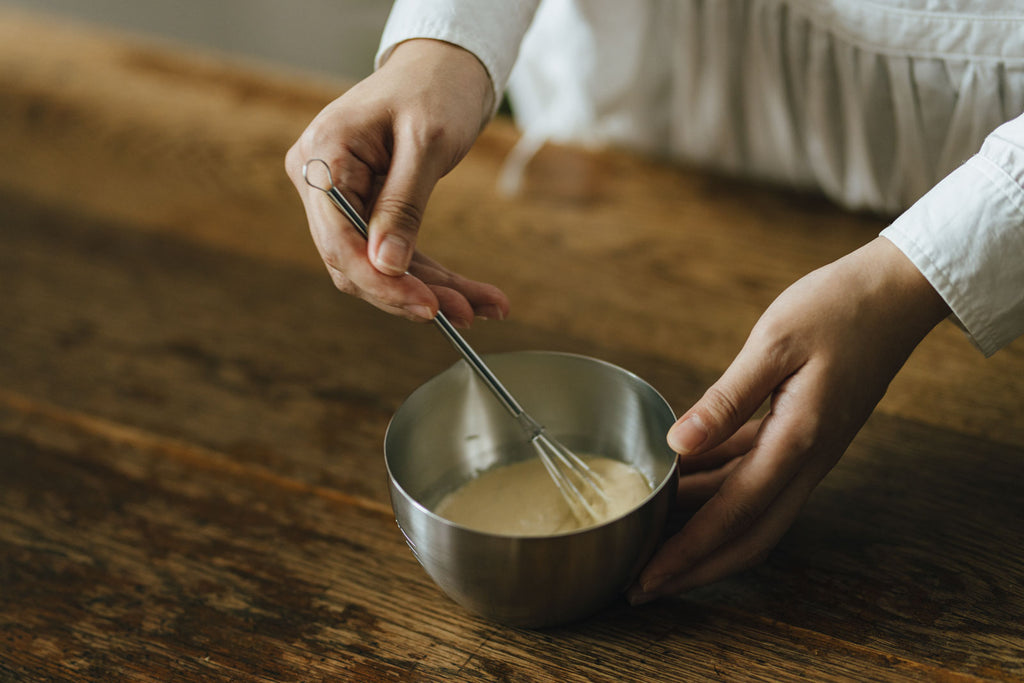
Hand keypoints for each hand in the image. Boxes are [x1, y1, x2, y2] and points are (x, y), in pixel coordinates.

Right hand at [285, 39, 509, 326]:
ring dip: (433, 291)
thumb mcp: (426, 143)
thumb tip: (387, 266)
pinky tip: (473, 296)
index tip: (429, 307)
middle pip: (356, 262)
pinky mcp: (366, 210)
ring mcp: (340, 199)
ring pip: (380, 266)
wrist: (442, 64)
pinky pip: (396, 253)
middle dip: (414, 293)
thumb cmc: (434, 87)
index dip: (382, 282)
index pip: (339, 240)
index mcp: (322, 156)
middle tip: (468, 314)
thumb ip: (403, 205)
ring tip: (485, 306)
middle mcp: (320, 181)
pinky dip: (433, 275)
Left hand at [628, 237, 949, 603]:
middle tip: (644, 585)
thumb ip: (726, 399)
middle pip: (747, 536)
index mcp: (797, 440)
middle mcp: (805, 459)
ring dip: (704, 531)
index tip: (649, 578)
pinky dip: (719, 487)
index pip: (734, 514)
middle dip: (695, 567)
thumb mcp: (774, 343)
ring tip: (653, 540)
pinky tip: (684, 480)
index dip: (688, 551)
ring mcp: (807, 451)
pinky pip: (756, 476)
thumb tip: (678, 444)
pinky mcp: (804, 434)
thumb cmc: (837, 307)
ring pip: (751, 511)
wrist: (896, 292)